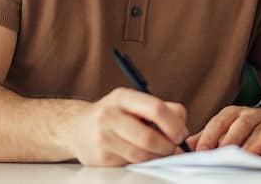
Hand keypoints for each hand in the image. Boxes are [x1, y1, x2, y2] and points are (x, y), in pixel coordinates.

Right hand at [64, 87, 188, 165]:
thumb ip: (162, 109)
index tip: (181, 134)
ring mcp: (102, 138)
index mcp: (122, 97)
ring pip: (142, 155)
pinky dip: (143, 163)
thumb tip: (183, 127)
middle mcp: (109, 115)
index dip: (174, 125)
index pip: (156, 109)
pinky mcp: (100, 158)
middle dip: (167, 146)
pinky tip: (141, 155)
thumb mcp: (134, 103)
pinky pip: (131, 164)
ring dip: (157, 157)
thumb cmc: (114, 115)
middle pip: (149, 137)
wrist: (77, 128)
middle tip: (172, 148)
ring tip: (158, 152)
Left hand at [187, 106, 260, 150]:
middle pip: (237, 126)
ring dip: (250, 144)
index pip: (217, 124)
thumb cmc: (242, 131)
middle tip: (221, 153)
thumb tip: (183, 148)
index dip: (208, 138)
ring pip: (257, 132)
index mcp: (230, 114)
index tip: (201, 151)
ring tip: (243, 155)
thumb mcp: (221, 132)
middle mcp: (247, 114)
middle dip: (229, 141)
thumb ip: (204, 139)